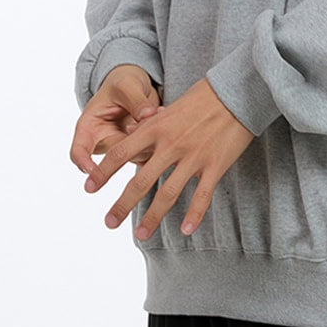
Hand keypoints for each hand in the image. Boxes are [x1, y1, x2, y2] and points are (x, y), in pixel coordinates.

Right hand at [69, 64, 161, 174]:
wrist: (135, 87)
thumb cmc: (123, 84)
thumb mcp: (127, 86)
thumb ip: (136, 101)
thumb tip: (147, 117)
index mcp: (89, 126)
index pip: (79, 151)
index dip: (83, 162)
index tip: (92, 171)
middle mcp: (102, 141)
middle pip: (113, 157)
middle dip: (133, 142)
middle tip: (149, 117)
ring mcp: (120, 148)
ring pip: (134, 157)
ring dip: (149, 140)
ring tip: (157, 110)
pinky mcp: (137, 149)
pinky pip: (149, 153)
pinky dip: (158, 139)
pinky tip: (162, 115)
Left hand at [80, 76, 255, 239]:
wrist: (238, 91)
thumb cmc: (204, 96)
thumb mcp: (171, 106)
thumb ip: (153, 123)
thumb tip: (134, 132)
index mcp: (156, 127)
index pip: (121, 153)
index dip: (103, 172)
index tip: (89, 188)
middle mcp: (171, 144)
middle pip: (140, 181)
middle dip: (122, 205)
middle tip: (108, 222)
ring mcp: (193, 156)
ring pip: (168, 194)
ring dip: (152, 217)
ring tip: (141, 234)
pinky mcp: (215, 165)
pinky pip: (202, 195)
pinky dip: (194, 215)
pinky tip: (185, 230)